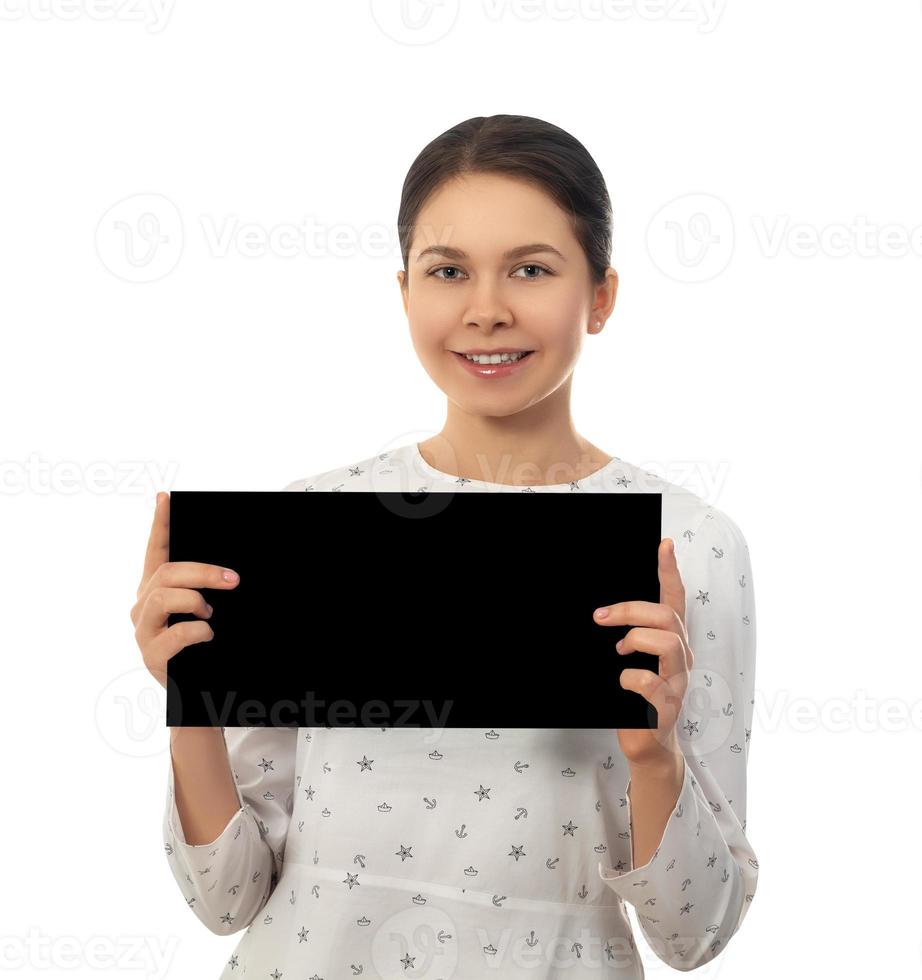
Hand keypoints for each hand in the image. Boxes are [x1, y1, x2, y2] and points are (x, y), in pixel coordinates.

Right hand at [129, 491, 240, 689]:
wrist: (201, 692)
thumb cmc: (206, 646)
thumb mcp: (205, 610)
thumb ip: (207, 588)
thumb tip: (231, 570)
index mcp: (157, 589)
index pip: (155, 550)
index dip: (159, 523)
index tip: (165, 497)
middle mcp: (144, 606)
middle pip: (166, 572)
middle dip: (202, 571)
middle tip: (232, 579)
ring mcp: (143, 631)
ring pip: (164, 596)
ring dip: (196, 600)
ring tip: (211, 614)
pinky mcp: (151, 656)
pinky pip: (174, 633)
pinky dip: (197, 631)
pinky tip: (208, 635)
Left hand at [593, 537, 690, 768]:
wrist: (647, 742)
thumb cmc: (637, 694)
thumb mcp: (632, 656)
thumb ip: (629, 632)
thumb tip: (602, 609)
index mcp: (673, 639)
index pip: (676, 598)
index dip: (670, 570)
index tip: (663, 544)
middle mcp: (682, 656)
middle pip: (667, 616)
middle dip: (630, 609)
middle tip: (600, 617)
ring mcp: (678, 681)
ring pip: (667, 643)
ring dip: (635, 640)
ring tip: (618, 652)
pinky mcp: (668, 707)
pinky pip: (649, 682)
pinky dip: (629, 678)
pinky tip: (622, 683)